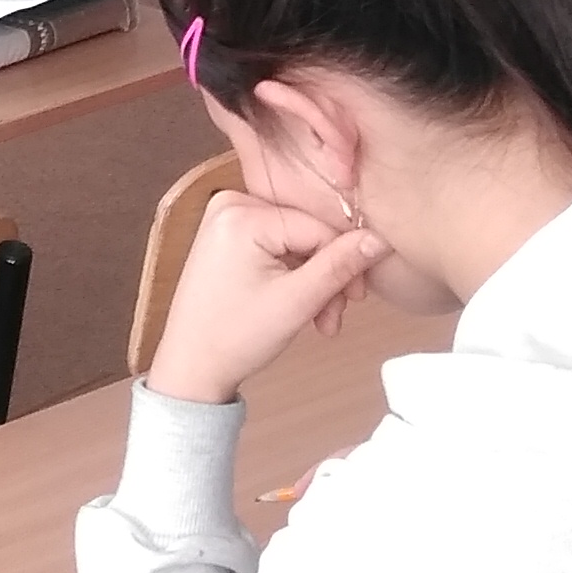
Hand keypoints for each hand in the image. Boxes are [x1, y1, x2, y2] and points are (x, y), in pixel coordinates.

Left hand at [146, 188, 387, 408]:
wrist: (191, 367)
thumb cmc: (235, 338)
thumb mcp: (297, 301)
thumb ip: (340, 265)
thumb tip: (380, 237)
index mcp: (242, 214)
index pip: (319, 227)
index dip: (346, 262)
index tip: (357, 299)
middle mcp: (230, 204)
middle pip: (308, 233)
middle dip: (328, 277)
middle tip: (335, 316)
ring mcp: (226, 219)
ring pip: (297, 242)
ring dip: (314, 281)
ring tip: (320, 320)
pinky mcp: (228, 236)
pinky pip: (277, 246)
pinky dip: (294, 275)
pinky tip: (300, 305)